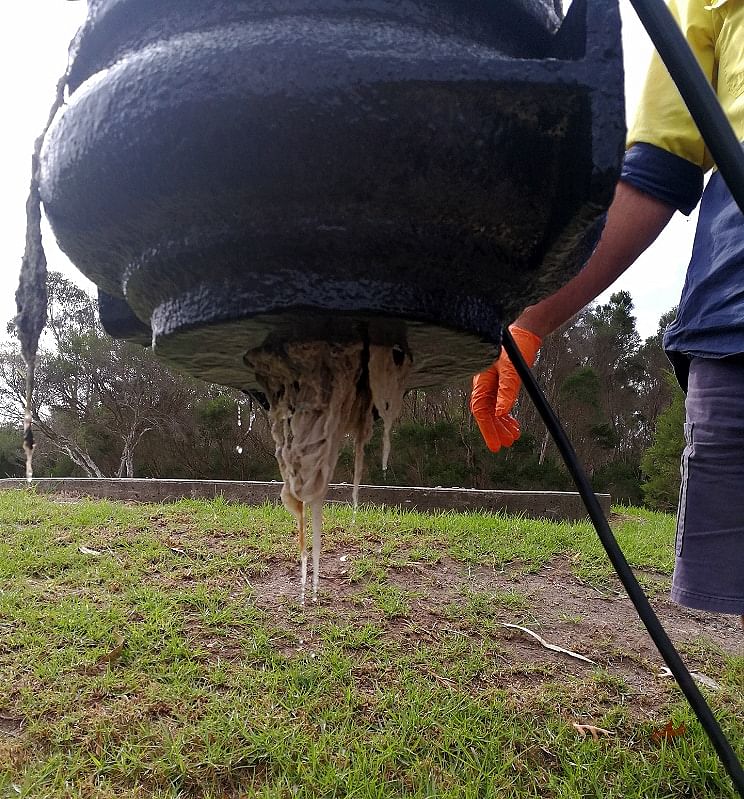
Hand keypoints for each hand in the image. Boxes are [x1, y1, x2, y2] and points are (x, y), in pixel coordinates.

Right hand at [470, 325, 540, 451]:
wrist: (522, 331)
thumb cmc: (514, 346)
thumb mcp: (511, 370)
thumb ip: (506, 390)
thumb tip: (501, 412)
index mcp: (481, 381)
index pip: (481, 411)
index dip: (487, 430)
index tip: (495, 446)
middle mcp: (484, 384)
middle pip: (486, 413)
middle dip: (495, 430)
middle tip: (505, 444)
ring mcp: (492, 384)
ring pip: (493, 410)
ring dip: (502, 424)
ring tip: (513, 437)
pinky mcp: (500, 382)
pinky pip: (500, 403)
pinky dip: (506, 414)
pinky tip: (513, 423)